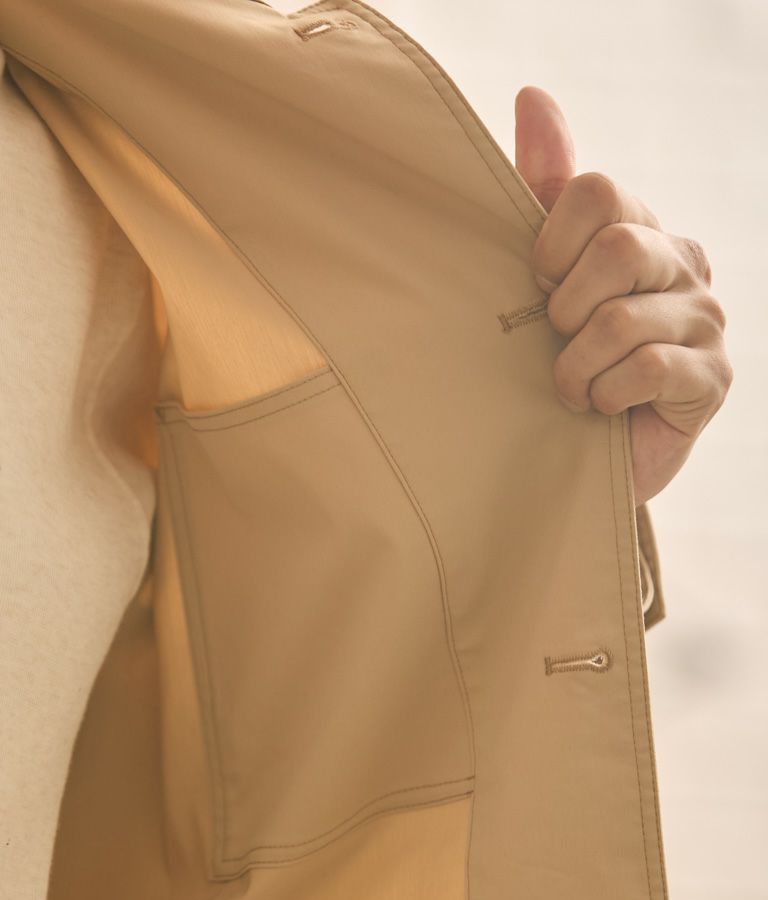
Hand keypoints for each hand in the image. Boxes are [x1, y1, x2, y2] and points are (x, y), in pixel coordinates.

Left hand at [514, 86, 732, 506]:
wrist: (576, 457)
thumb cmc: (555, 362)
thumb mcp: (540, 277)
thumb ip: (542, 191)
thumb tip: (533, 96)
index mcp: (643, 231)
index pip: (597, 192)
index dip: (550, 245)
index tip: (537, 287)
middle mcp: (685, 265)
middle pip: (617, 247)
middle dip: (565, 308)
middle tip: (557, 342)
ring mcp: (707, 320)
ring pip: (621, 320)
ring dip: (575, 367)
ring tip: (571, 388)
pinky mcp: (712, 379)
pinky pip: (644, 369)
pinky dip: (605, 395)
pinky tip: (602, 408)